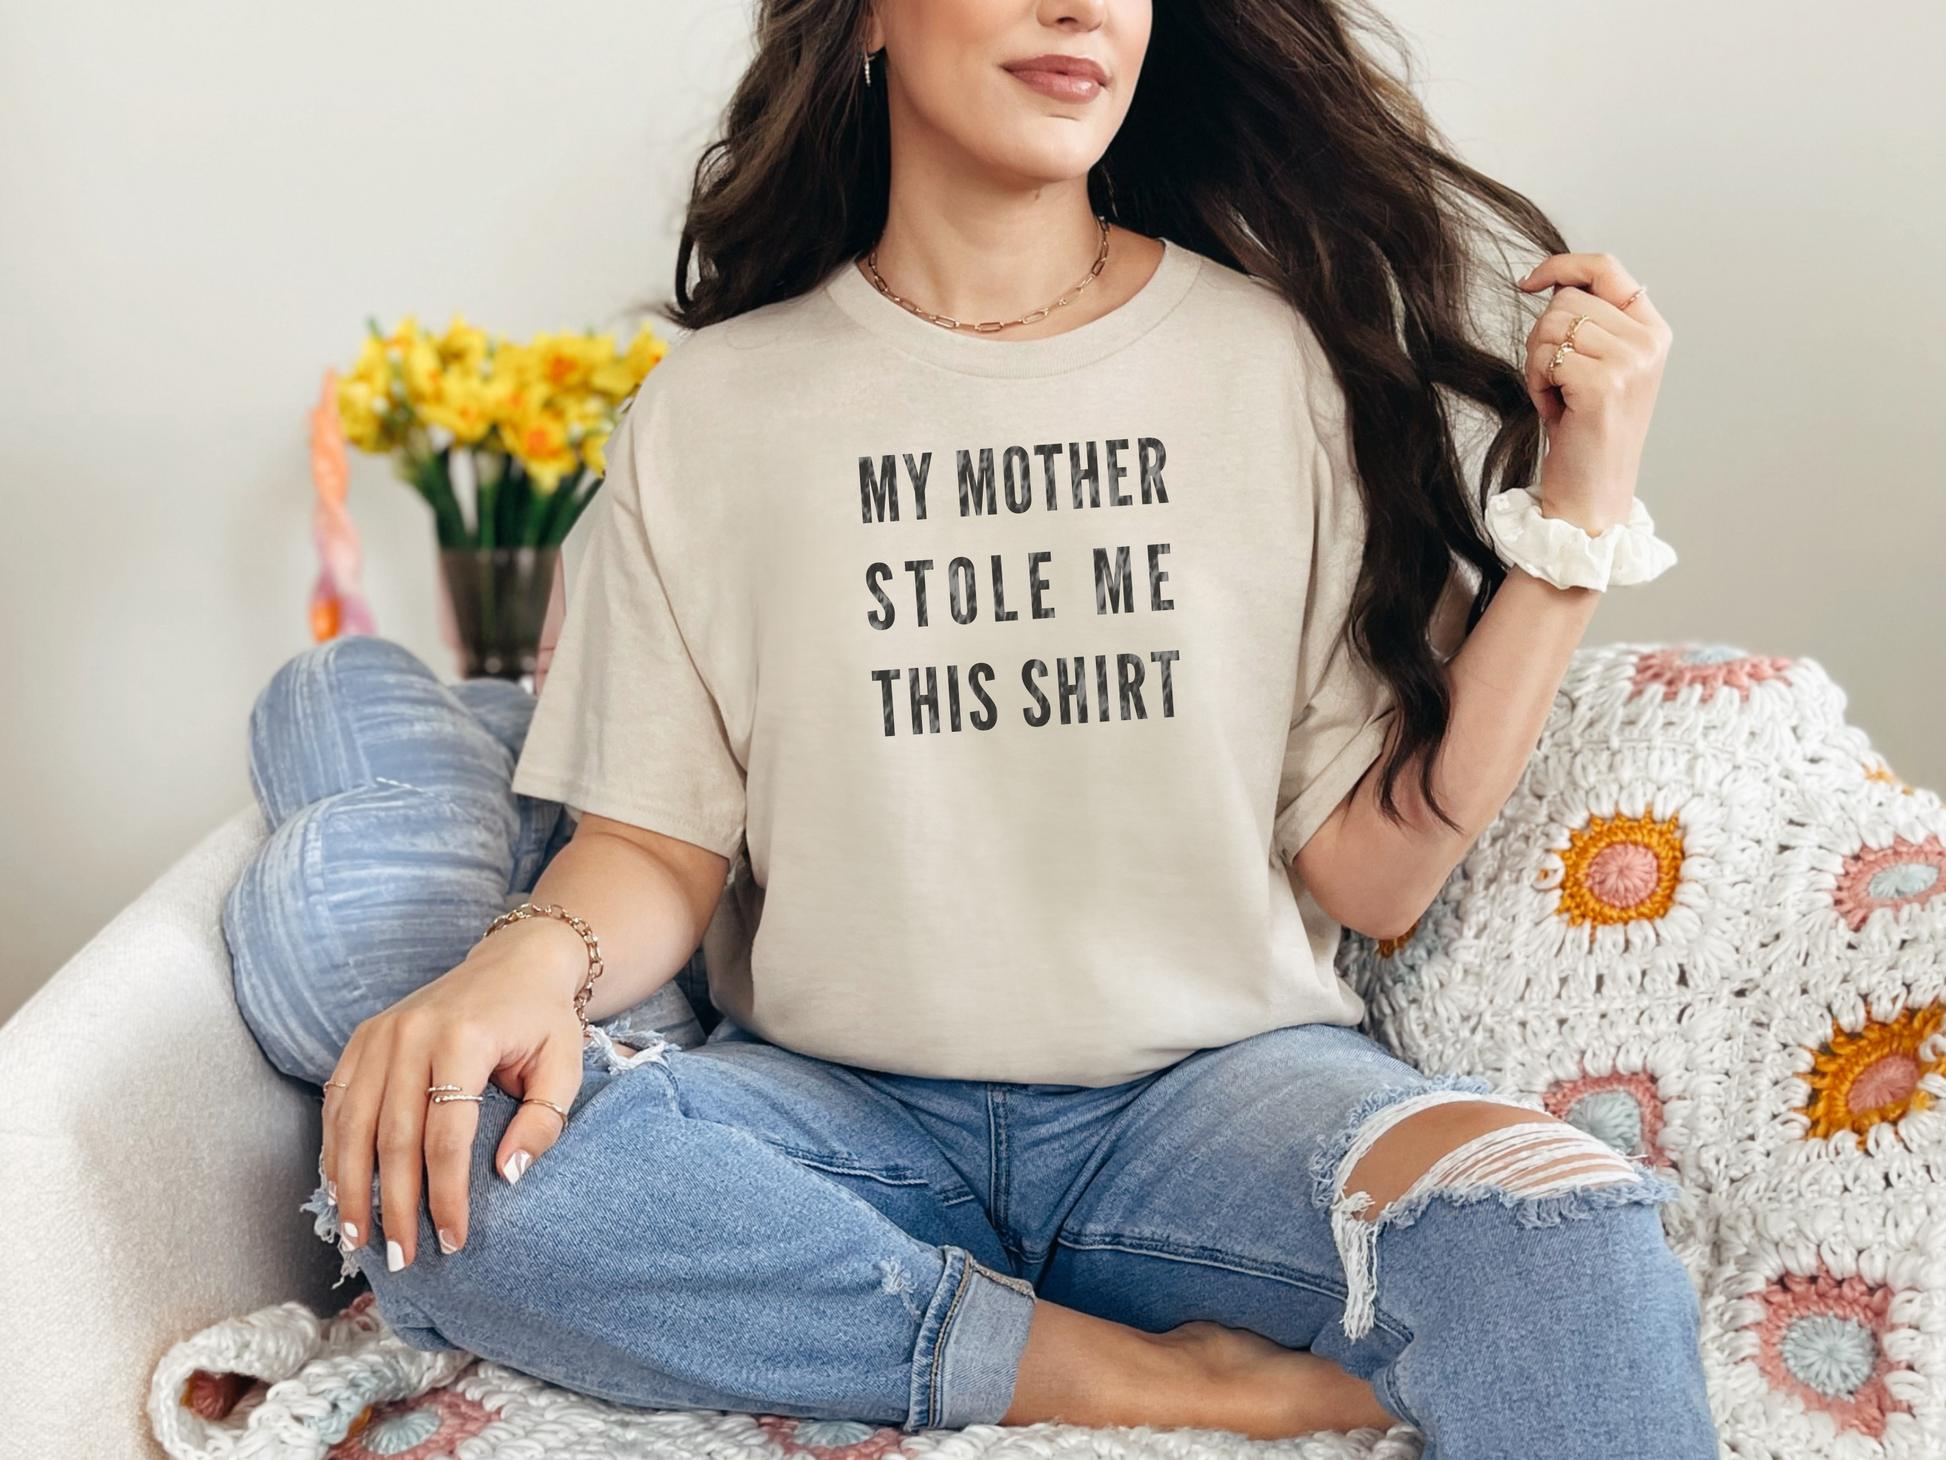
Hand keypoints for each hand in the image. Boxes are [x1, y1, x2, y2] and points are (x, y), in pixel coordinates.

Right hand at [321, 915, 589, 1268]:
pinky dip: (335, 1150)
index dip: (447, 1195)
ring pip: (353, 1124)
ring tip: (359, 1240)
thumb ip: (542, 1122)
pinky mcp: (363, 1037)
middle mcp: (412, 1034)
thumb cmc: (543, 1020)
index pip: (446, 1135)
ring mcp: (380, 1034)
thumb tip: (507, 1177)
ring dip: (352, 1188)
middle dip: (395, 1205)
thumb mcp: (563, 1066)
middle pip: (394, 1137)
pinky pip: (338, 1102)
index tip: (453, 1240)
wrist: (515, 961)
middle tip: (402, 1259)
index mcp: (463, 1039)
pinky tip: (341, 1191)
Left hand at [1518, 253, 1672, 533]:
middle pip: (1566, 300)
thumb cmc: (1587, 432)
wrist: (1593, 493)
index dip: (1561, 266)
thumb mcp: (1599, 366)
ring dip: (1539, 365)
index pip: (1605, 267)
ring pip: (1551, 326)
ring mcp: (1631, 361)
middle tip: (1556, 382)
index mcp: (1653, 330)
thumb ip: (1591, 322)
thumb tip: (1553, 282)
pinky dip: (1537, 385)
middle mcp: (1649, 340)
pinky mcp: (1605, 383)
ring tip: (1559, 398)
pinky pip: (1546, 358)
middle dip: (1543, 339)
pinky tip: (1557, 410)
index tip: (1529, 282)